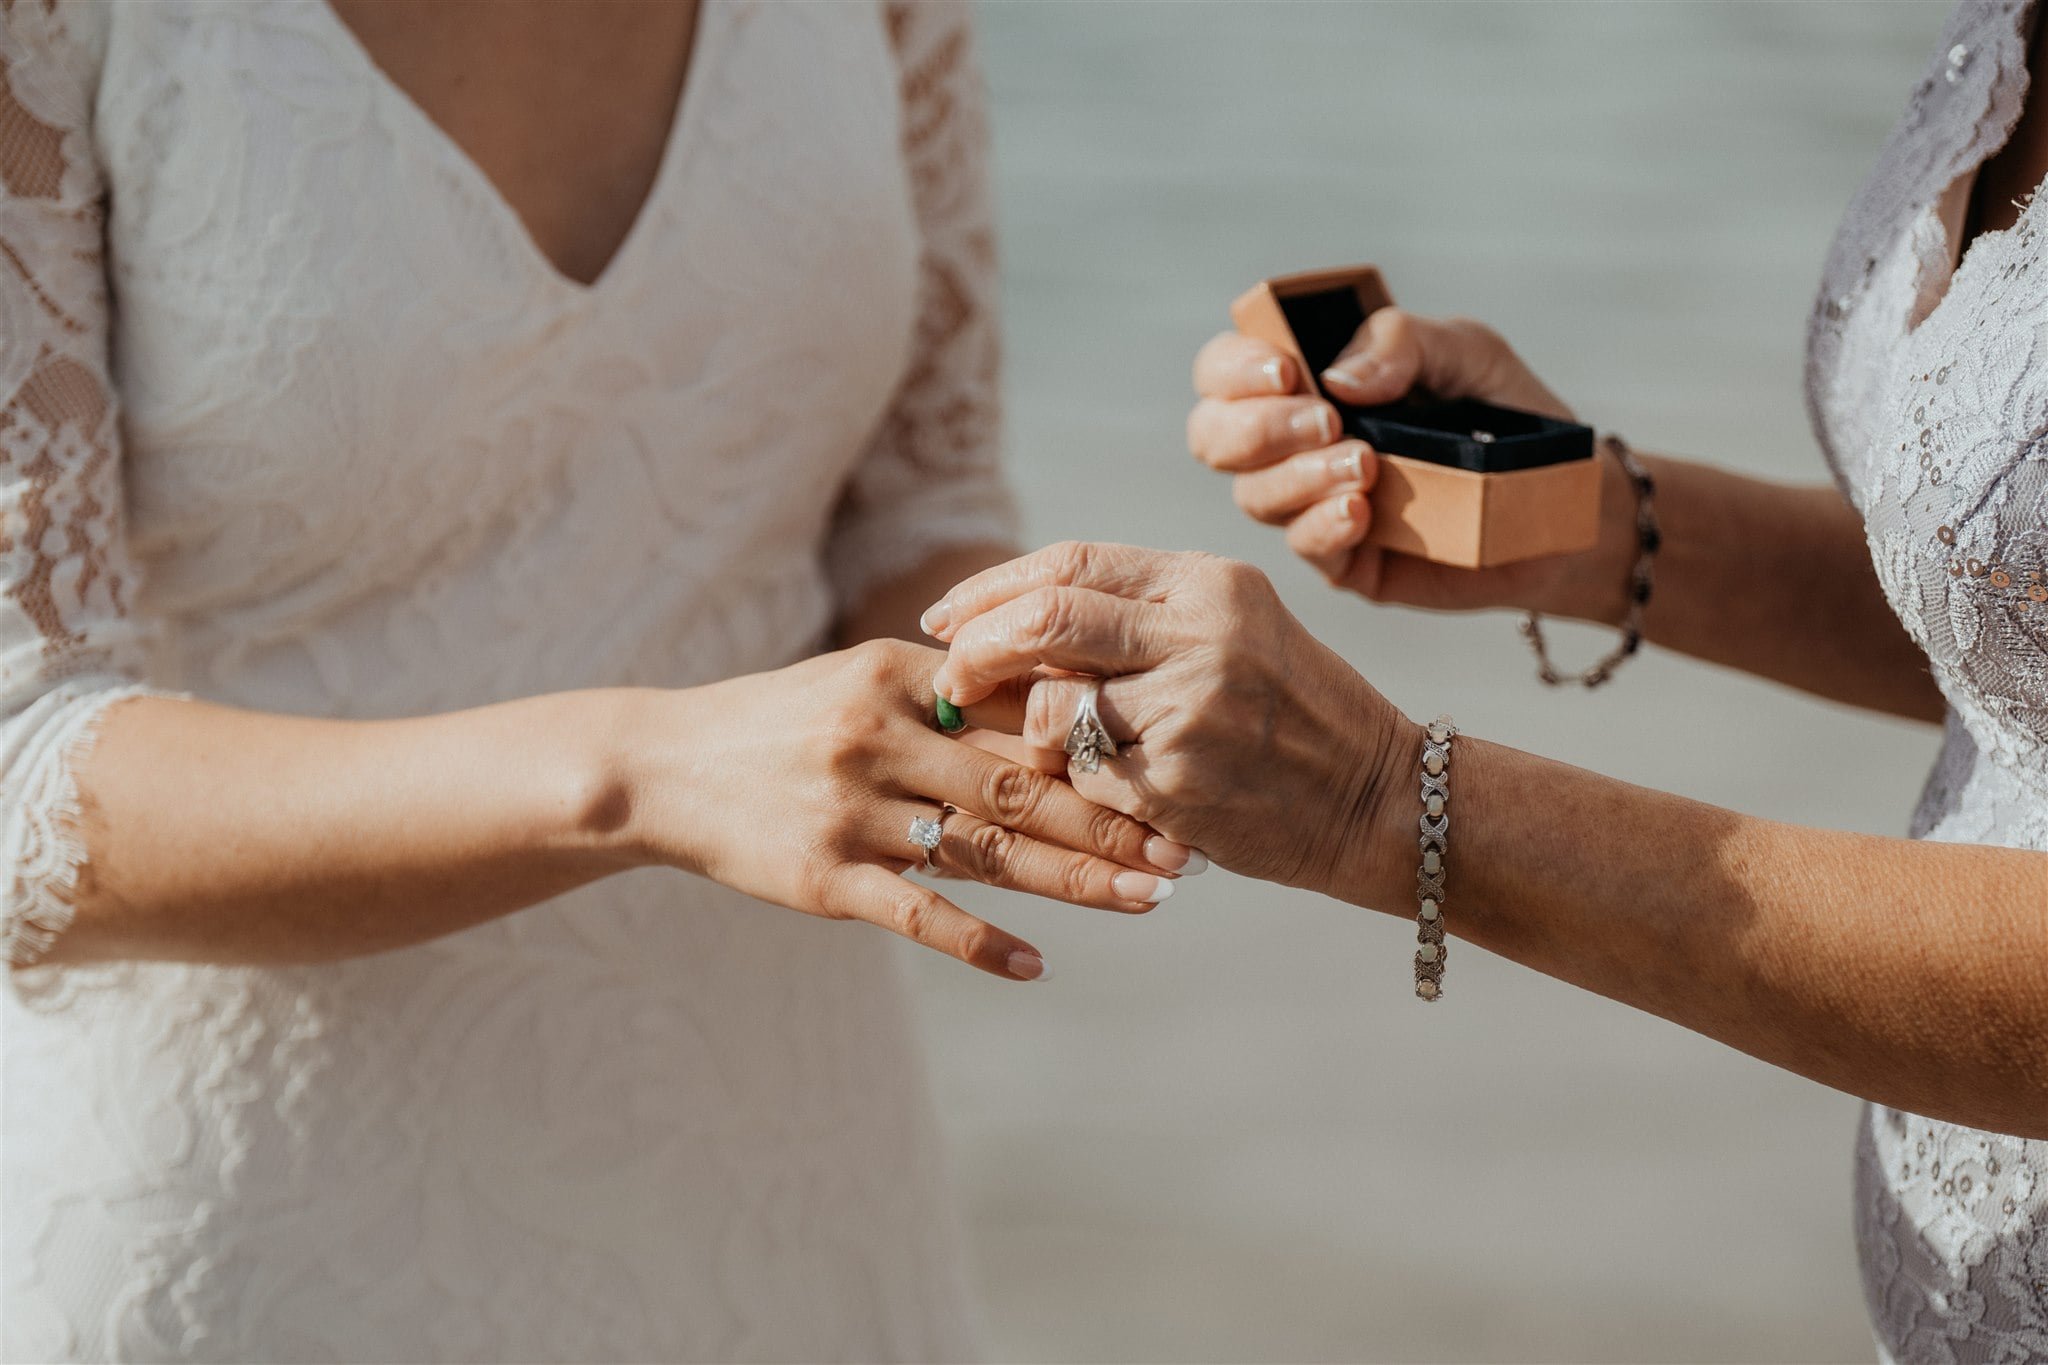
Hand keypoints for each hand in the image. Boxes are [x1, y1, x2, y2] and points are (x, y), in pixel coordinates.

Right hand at [620, 638, 1198, 979]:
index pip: (1018, 708)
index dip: (1100, 743)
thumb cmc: (784, 726)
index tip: (1172, 769)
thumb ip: (953, 698)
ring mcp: (850, 808)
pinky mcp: (822, 876)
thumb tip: (1066, 708)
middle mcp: (878, 734)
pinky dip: (981, 943)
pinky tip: (1037, 965)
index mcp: (898, 674)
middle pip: (1020, 782)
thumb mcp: (862, 685)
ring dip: (1075, 879)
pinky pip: (917, 914)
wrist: (664, 768)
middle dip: (1112, 820)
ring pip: (985, 849)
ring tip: (1147, 901)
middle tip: (1185, 851)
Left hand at [923, 543, 1416, 900]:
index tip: (947, 618)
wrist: (1379, 798)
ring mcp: (1193, 706)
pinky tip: (1108, 790)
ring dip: (1028, 730)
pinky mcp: (1182, 780)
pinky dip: (1077, 783)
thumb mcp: (1234, 629)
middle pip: (1044, 619)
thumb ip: (1138, 615)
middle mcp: (1202, 631)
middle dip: (977, 650)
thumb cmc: (1291, 714)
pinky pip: (1084, 775)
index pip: (1068, 563)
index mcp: (1207, 582)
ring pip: (1052, 704)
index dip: (992, 589)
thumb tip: (1011, 619)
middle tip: (951, 679)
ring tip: (1050, 747)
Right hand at [1189, 310, 1634, 625]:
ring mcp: (1312, 505)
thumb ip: (1401, 340)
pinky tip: (1363, 512)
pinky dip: (1324, 525)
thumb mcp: (1466, 351)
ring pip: (1252, 495)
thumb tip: (1336, 376)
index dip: (1235, 369)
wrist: (1565, 501)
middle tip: (1326, 422)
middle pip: (1213, 436)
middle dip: (1257, 428)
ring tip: (1364, 466)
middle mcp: (1294, 443)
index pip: (1225, 370)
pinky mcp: (1345, 560)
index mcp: (1308, 380)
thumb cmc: (1507, 417)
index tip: (1288, 371)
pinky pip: (1305, 548)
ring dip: (1298, 477)